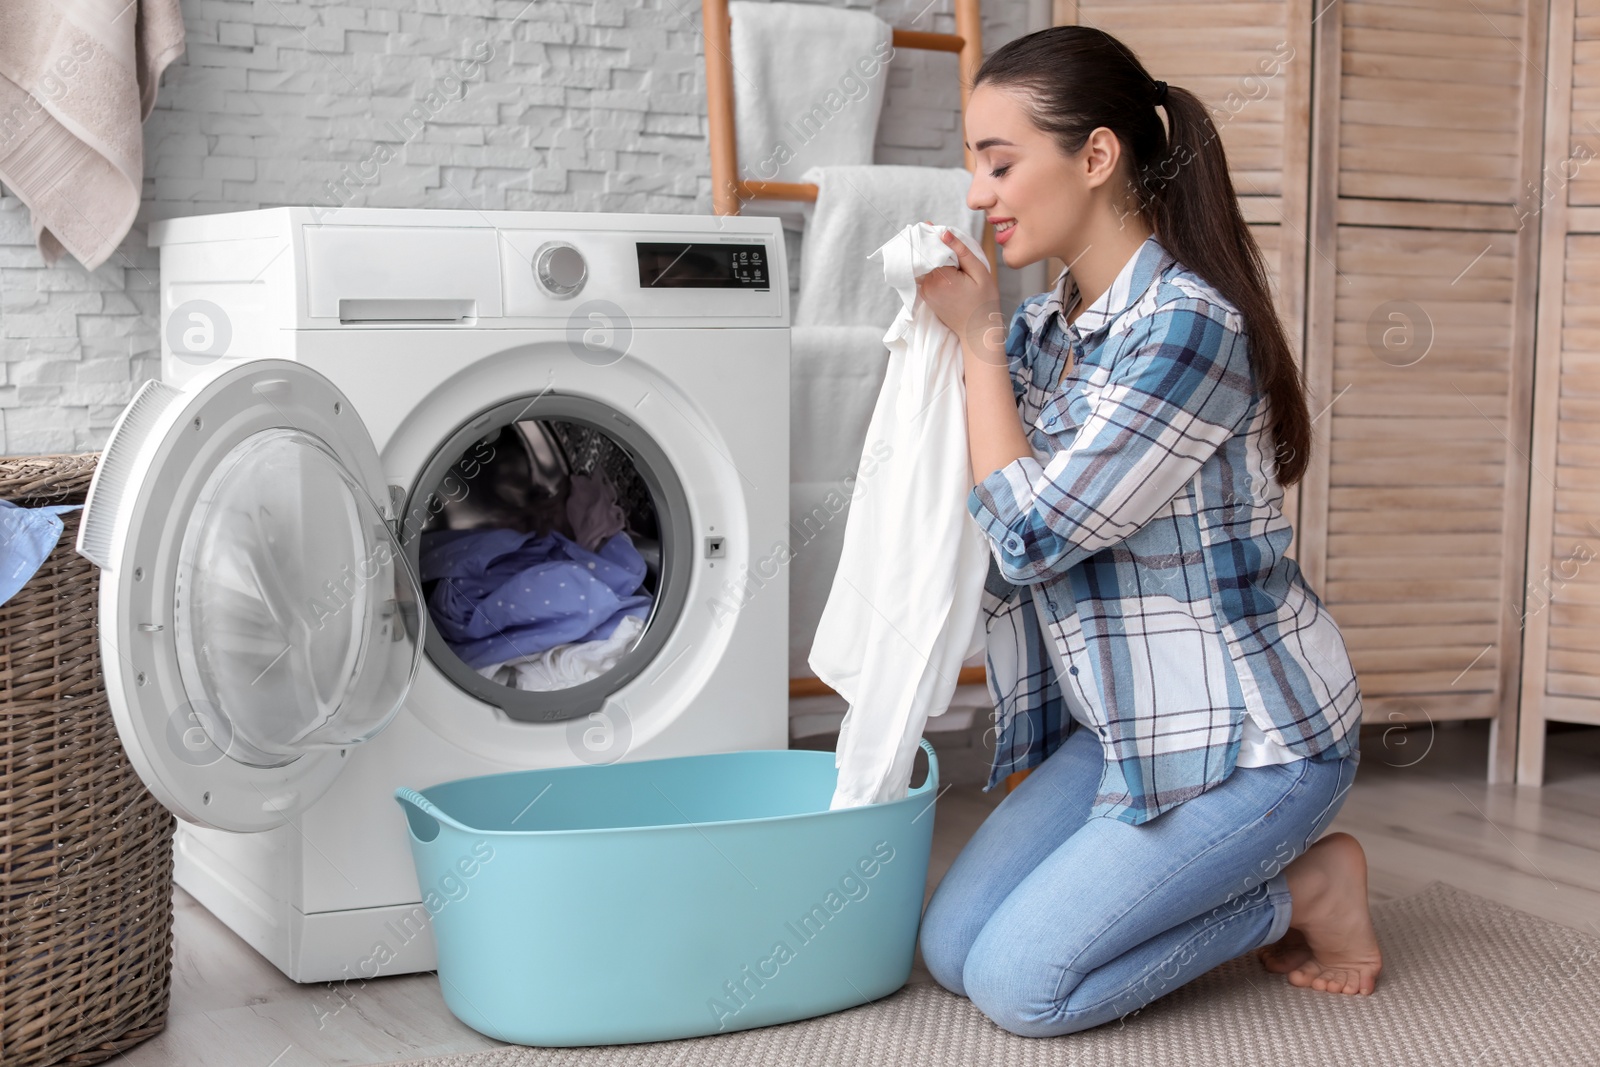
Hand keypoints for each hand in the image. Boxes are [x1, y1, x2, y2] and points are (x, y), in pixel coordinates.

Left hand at [915, 225, 1002, 356]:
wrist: (977, 332)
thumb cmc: (984, 302)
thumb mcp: (979, 272)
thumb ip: (961, 251)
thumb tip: (943, 232)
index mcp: (941, 278)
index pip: (928, 249)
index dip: (929, 236)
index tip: (929, 224)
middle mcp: (928, 285)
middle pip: (923, 256)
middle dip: (928, 244)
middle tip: (935, 232)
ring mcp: (925, 292)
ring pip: (922, 266)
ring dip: (929, 256)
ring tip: (940, 248)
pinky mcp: (926, 296)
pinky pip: (924, 275)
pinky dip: (929, 266)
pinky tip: (940, 262)